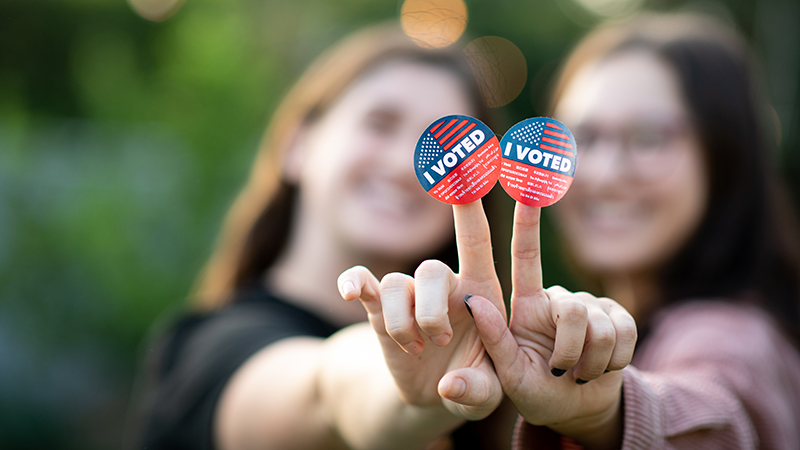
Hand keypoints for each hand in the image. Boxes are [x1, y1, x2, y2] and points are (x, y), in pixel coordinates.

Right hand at [337, 200, 505, 419]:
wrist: (436, 394)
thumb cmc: (475, 384)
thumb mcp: (487, 394)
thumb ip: (477, 391)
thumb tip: (450, 386)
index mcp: (480, 292)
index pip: (476, 239)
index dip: (470, 206)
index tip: (466, 167)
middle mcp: (444, 285)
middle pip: (430, 270)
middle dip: (429, 311)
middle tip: (439, 341)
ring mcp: (409, 295)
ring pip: (396, 285)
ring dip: (401, 322)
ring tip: (414, 349)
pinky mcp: (379, 310)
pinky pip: (362, 283)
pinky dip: (354, 283)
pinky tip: (349, 291)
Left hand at [466, 203, 636, 446]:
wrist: (578, 409)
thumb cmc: (536, 393)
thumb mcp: (509, 374)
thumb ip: (493, 341)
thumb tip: (473, 300)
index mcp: (526, 305)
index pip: (526, 255)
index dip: (527, 220)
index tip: (526, 181)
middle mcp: (558, 299)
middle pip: (573, 309)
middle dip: (570, 350)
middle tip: (560, 372)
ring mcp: (591, 306)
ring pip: (600, 325)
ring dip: (591, 362)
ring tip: (578, 373)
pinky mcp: (619, 318)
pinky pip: (626, 333)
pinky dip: (614, 362)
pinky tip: (601, 369)